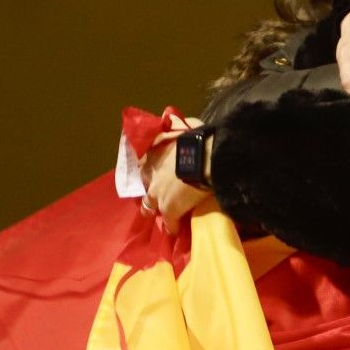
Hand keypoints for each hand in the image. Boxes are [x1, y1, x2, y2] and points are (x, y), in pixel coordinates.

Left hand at [140, 115, 212, 234]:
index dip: (147, 169)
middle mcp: (151, 175)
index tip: (150, 172)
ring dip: (154, 211)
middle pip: (143, 186)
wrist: (206, 159)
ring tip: (161, 217)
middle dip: (148, 191)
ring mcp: (157, 194)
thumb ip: (176, 124)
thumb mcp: (185, 125)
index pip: (142, 163)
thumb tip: (173, 118)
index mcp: (153, 154)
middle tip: (154, 196)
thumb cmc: (197, 139)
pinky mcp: (169, 210)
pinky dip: (172, 226)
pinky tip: (175, 230)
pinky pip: (169, 223)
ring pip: (149, 207)